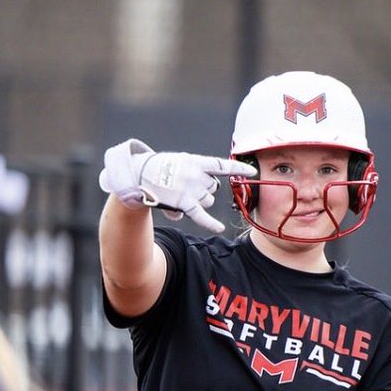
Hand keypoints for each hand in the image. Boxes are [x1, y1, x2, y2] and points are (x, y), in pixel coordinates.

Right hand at [98, 138, 255, 232]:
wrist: (138, 174)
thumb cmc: (157, 168)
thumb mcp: (177, 163)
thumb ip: (190, 176)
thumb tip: (193, 200)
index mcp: (195, 162)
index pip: (221, 165)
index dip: (238, 168)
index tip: (252, 171)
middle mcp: (196, 175)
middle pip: (213, 189)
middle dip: (204, 190)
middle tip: (186, 187)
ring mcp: (191, 189)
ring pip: (207, 201)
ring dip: (198, 202)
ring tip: (179, 195)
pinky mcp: (183, 203)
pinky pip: (201, 215)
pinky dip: (211, 223)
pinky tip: (219, 228)